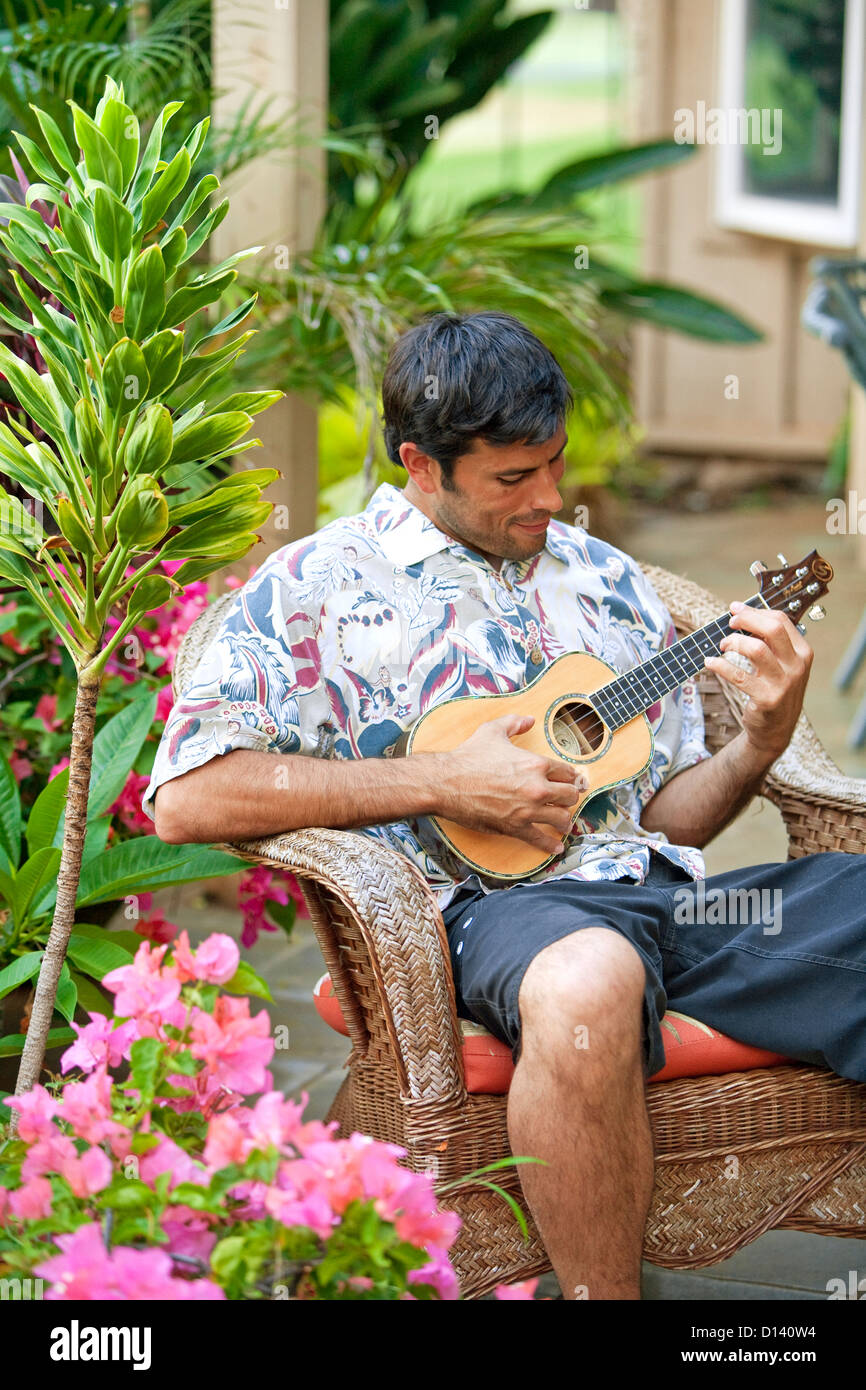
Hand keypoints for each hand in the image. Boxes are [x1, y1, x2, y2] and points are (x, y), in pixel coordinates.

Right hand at [431, 712, 588, 853]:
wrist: (447, 782)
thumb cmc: (468, 757)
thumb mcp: (492, 731)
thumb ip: (514, 723)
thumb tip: (528, 719)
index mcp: (536, 763)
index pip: (567, 772)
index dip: (571, 777)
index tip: (572, 781)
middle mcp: (537, 787)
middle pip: (570, 796)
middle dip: (570, 797)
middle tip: (568, 799)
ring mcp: (528, 810)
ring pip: (561, 818)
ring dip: (564, 820)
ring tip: (564, 822)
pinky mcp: (515, 827)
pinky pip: (540, 839)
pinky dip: (550, 845)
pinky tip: (556, 847)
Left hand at [703, 600, 812, 763]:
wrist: (775, 730)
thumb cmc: (774, 690)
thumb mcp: (781, 665)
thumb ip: (770, 642)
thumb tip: (741, 615)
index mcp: (803, 652)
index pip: (781, 621)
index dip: (755, 611)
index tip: (736, 609)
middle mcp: (797, 666)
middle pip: (772, 630)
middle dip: (747, 619)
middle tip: (730, 622)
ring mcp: (783, 684)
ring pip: (756, 649)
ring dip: (734, 642)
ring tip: (722, 645)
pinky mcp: (766, 699)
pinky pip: (738, 676)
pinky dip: (720, 665)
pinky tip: (710, 662)